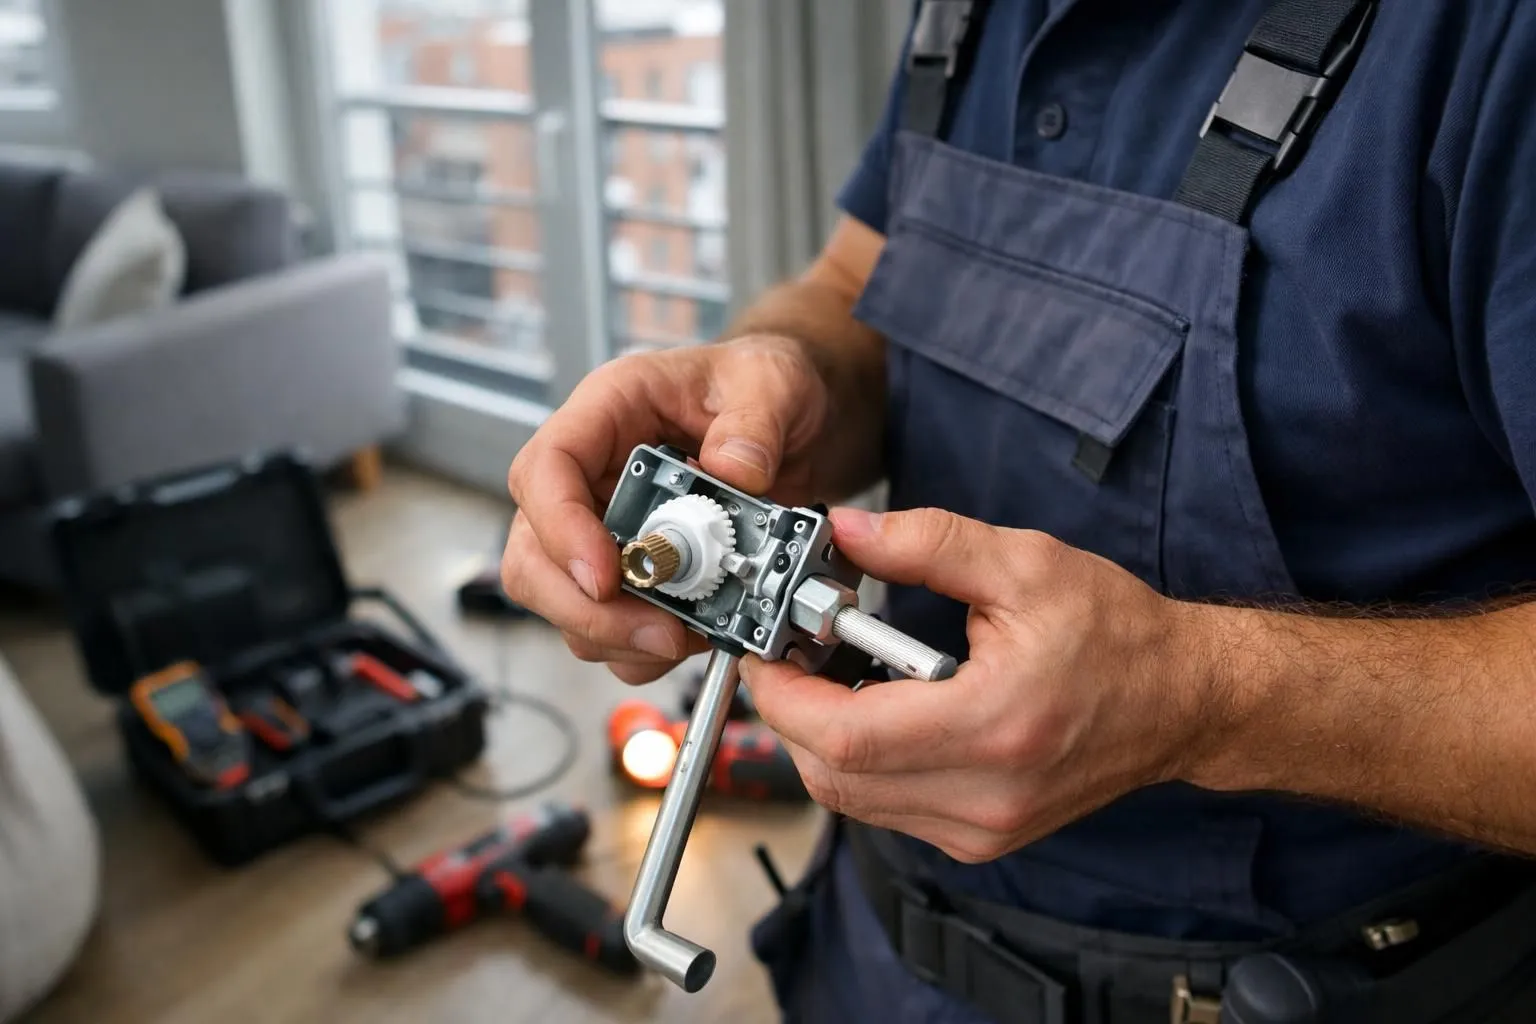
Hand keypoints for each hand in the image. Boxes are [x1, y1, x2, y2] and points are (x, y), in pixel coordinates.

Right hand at [503, 336, 837, 683]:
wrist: (790, 422)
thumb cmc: (761, 385)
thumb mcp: (771, 383)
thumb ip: (755, 422)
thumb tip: (735, 471)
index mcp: (607, 413)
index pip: (544, 470)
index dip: (559, 529)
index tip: (604, 577)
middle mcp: (591, 475)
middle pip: (533, 553)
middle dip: (585, 607)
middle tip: (657, 632)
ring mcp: (604, 527)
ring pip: (565, 601)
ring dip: (618, 635)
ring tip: (687, 635)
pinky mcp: (631, 570)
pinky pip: (611, 627)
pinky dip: (645, 648)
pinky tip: (695, 635)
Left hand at [740, 507, 1220, 862]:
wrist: (1183, 700)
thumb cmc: (1118, 634)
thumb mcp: (1024, 563)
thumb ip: (927, 543)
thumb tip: (845, 531)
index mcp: (994, 726)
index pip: (846, 737)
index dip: (785, 695)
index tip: (768, 650)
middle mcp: (986, 795)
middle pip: (835, 776)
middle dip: (792, 713)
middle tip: (791, 653)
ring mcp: (983, 828)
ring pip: (853, 799)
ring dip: (822, 739)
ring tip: (834, 674)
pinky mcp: (981, 838)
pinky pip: (886, 809)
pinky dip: (861, 762)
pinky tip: (876, 709)